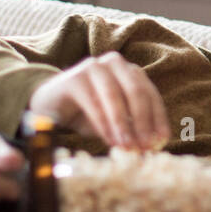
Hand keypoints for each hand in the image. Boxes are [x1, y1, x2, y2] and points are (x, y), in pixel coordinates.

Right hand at [28, 53, 170, 150]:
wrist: (49, 105)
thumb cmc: (87, 114)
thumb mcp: (114, 121)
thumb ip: (132, 128)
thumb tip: (151, 146)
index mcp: (130, 72)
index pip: (151, 94)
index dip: (158, 118)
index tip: (162, 140)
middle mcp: (114, 64)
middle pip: (136, 92)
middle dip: (142, 122)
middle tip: (145, 146)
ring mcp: (93, 67)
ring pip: (115, 97)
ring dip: (122, 125)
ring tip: (127, 147)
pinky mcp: (74, 78)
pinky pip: (93, 103)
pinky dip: (103, 124)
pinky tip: (109, 140)